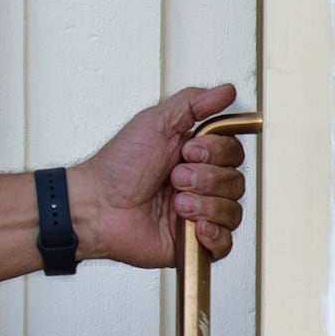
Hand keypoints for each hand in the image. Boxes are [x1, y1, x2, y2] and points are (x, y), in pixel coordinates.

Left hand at [72, 83, 248, 265]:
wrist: (97, 207)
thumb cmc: (118, 168)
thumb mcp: (154, 123)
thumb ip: (193, 103)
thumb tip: (226, 91)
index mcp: (196, 157)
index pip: (234, 151)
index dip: (217, 152)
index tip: (189, 150)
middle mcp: (202, 185)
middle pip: (237, 181)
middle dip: (205, 179)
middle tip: (174, 178)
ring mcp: (200, 214)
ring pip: (233, 211)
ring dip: (203, 204)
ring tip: (174, 203)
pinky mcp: (196, 244)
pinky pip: (226, 243)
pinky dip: (213, 234)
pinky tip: (191, 225)